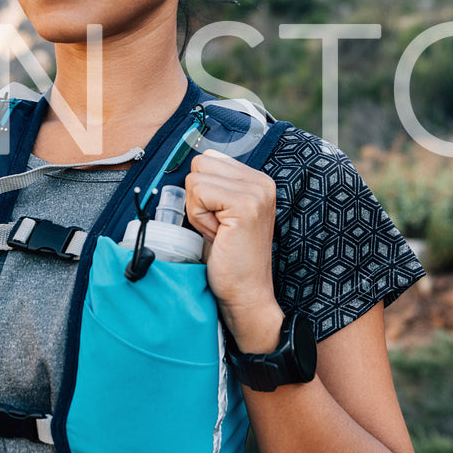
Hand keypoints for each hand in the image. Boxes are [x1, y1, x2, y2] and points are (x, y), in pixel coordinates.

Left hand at [184, 149, 283, 351]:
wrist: (246, 294)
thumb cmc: (229, 259)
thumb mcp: (222, 213)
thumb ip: (215, 186)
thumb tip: (191, 165)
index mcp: (258, 180)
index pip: (209, 158)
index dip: (202, 190)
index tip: (218, 219)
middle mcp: (262, 182)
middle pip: (201, 163)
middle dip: (198, 197)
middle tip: (216, 227)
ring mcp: (256, 192)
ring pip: (196, 177)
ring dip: (197, 208)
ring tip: (217, 232)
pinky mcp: (245, 205)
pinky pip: (198, 192)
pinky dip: (199, 217)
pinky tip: (217, 235)